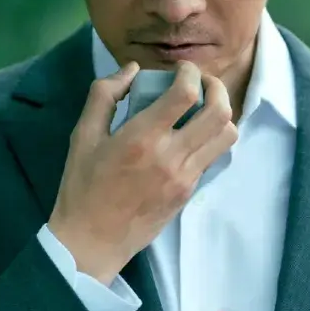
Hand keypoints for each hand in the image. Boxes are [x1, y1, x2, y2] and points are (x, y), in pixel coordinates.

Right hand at [48, 60, 237, 284]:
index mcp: (142, 138)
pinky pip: (213, 157)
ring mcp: (185, 177)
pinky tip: (191, 135)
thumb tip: (132, 69)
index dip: (190, 72)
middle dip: (216, 88)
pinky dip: (211, 138)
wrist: (92, 241)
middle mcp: (171, 156)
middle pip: (220, 112)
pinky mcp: (189, 192)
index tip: (180, 69)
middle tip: (200, 83)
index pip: (187, 94)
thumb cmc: (82, 186)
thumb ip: (104, 95)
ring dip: (221, 114)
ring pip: (226, 136)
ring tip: (203, 109)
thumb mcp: (82, 136)